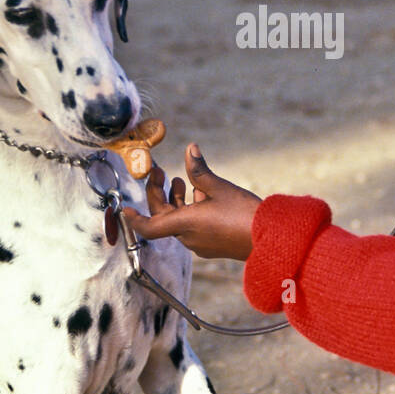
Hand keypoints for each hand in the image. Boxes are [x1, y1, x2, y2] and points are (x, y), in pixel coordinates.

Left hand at [121, 143, 261, 260]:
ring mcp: (200, 243)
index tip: (124, 208)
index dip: (134, 218)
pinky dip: (190, 210)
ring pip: (177, 221)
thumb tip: (190, 149)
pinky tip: (202, 195)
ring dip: (176, 200)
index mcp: (185, 224)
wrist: (270, 239)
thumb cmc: (244, 214)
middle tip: (162, 172)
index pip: (149, 227)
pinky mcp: (212, 244)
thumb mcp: (220, 188)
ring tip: (181, 180)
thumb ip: (200, 170)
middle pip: (163, 217)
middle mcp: (188, 237)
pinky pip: (191, 227)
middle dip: (159, 194)